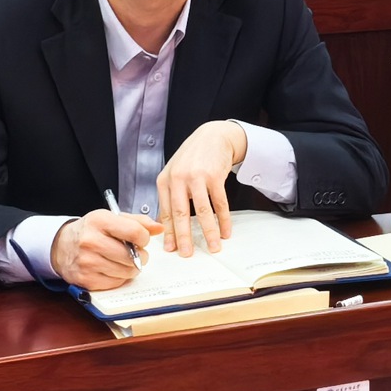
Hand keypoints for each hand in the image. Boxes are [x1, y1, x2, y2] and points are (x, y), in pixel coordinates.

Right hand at [51, 211, 153, 289]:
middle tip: (135, 253)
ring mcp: (87, 262)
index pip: (135, 232)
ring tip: (122, 260)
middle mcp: (91, 241)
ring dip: (130, 268)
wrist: (62, 246)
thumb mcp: (111, 219)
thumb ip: (137, 222)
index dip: (144, 238)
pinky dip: (119, 278)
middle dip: (140, 256)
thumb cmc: (92, 231)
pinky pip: (116, 283)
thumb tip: (159, 228)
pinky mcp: (86, 279)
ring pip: (126, 272)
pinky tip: (112, 269)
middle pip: (132, 256)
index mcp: (99, 221)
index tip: (141, 239)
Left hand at [156, 119, 248, 254]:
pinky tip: (226, 231)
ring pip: (202, 211)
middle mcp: (178, 178)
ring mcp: (196, 176)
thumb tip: (165, 224)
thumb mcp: (174, 173)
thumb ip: (170, 195)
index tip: (172, 249)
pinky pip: (220, 203)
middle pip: (181, 214)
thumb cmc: (192, 157)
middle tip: (188, 254)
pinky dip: (223, 220)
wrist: (212, 136)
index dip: (169, 233)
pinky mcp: (214, 176)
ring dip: (209, 232)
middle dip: (184, 238)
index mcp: (164, 180)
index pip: (166, 212)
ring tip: (214, 247)